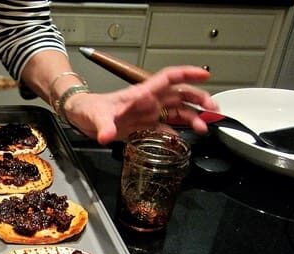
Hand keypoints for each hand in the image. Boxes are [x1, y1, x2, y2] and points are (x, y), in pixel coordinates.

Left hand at [63, 66, 218, 144]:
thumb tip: (106, 135)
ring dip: (192, 118)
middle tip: (213, 110)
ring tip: (204, 127)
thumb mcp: (96, 116)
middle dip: (199, 100)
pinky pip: (165, 128)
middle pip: (180, 95)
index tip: (205, 74)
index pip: (169, 78)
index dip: (188, 74)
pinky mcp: (143, 127)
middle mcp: (148, 102)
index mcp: (141, 94)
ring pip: (177, 112)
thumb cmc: (89, 108)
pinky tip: (185, 140)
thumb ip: (103, 126)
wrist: (80, 116)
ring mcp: (147, 114)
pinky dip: (177, 133)